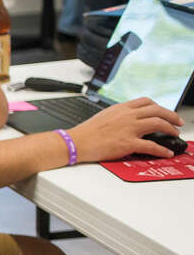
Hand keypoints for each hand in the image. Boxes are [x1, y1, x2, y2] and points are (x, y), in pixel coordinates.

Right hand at [69, 97, 183, 160]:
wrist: (77, 142)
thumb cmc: (86, 132)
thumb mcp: (104, 116)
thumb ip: (119, 115)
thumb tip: (128, 119)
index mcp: (121, 108)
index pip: (146, 102)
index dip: (159, 106)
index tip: (164, 112)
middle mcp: (128, 116)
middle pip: (157, 110)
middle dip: (171, 116)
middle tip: (178, 122)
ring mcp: (129, 129)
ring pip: (158, 123)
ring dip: (171, 129)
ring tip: (175, 134)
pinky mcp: (128, 143)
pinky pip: (151, 145)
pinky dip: (162, 150)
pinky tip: (166, 152)